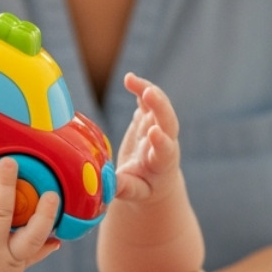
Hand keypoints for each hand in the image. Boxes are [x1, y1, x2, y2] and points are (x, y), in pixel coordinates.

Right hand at [114, 73, 182, 202]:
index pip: (165, 150)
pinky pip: (147, 101)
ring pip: (159, 106)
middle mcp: (163, 141)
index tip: (153, 133)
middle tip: (149, 93)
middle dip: (159, 106)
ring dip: (148, 91)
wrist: (156, 180)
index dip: (160, 141)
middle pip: (167, 121)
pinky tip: (129, 78)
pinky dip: (140, 88)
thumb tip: (104, 184)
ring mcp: (157, 127)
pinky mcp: (149, 119)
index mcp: (161, 163)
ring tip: (131, 80)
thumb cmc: (143, 189)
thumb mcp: (134, 193)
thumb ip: (122, 187)